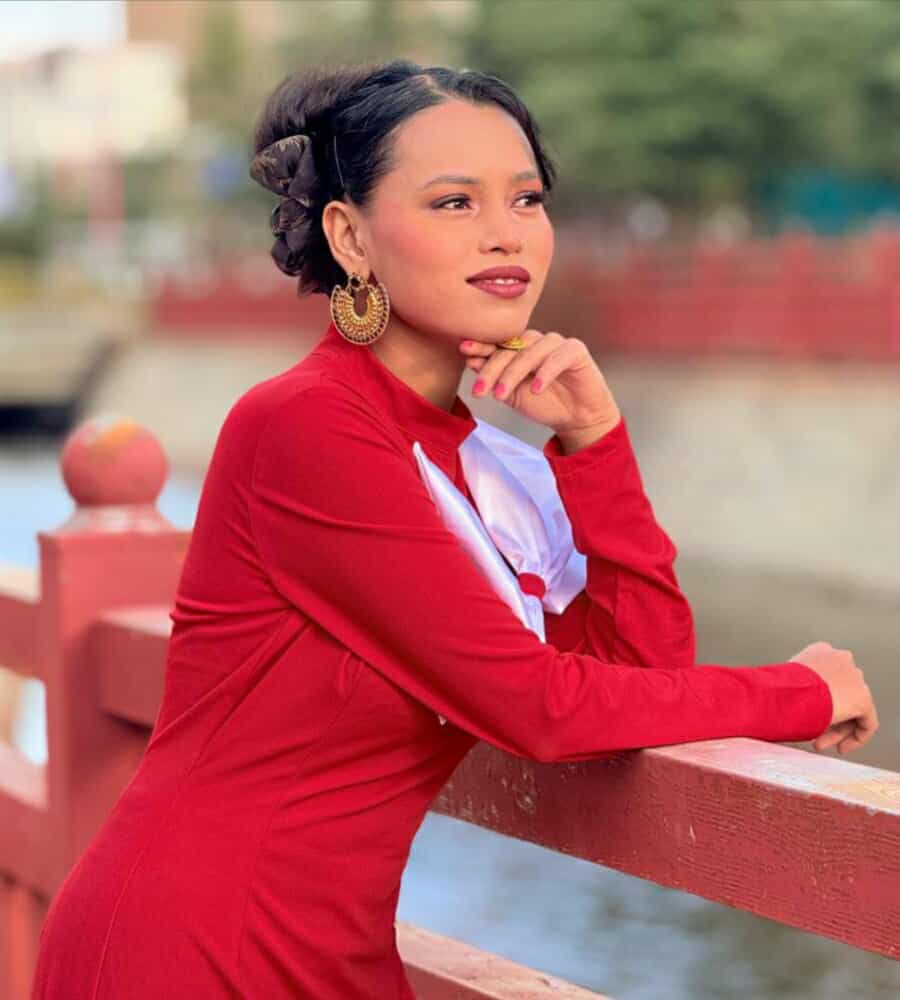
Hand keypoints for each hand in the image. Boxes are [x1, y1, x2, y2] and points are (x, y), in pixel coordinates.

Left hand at [459, 329, 620, 436]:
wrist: (576, 419)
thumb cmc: (545, 404)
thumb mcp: (512, 394)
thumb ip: (494, 378)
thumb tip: (470, 360)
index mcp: (520, 349)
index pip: (498, 344)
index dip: (481, 346)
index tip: (464, 351)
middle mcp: (537, 342)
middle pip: (511, 348)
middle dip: (492, 369)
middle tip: (481, 390)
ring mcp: (556, 344)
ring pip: (531, 352)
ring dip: (513, 373)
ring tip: (501, 395)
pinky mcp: (576, 351)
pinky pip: (558, 357)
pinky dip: (545, 373)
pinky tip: (536, 389)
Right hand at [789, 641, 878, 753]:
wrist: (787, 690)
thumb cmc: (777, 687)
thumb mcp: (785, 680)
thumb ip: (798, 686)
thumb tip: (793, 705)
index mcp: (821, 651)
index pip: (826, 677)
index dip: (817, 700)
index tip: (808, 714)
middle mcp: (841, 659)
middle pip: (841, 693)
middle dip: (827, 716)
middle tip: (814, 733)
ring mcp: (854, 678)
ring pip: (851, 709)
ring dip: (835, 728)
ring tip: (819, 742)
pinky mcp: (862, 698)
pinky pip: (866, 722)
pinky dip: (855, 737)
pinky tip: (841, 746)